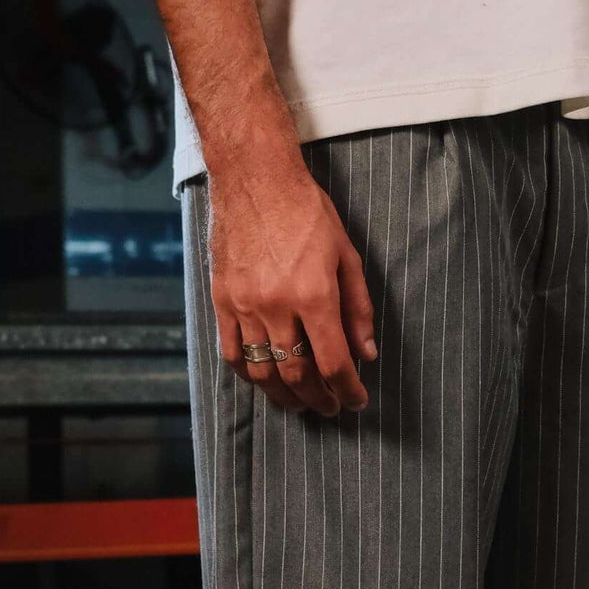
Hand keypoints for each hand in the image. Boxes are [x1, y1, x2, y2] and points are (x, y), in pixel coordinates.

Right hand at [209, 146, 376, 415]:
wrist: (255, 180)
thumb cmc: (306, 212)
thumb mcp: (346, 256)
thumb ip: (358, 308)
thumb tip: (365, 352)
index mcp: (313, 296)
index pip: (333, 363)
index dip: (347, 390)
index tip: (355, 400)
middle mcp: (276, 307)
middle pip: (297, 375)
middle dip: (318, 399)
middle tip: (330, 408)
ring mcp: (244, 306)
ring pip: (262, 371)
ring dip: (284, 396)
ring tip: (300, 403)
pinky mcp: (222, 300)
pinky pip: (232, 352)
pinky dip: (249, 375)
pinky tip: (264, 380)